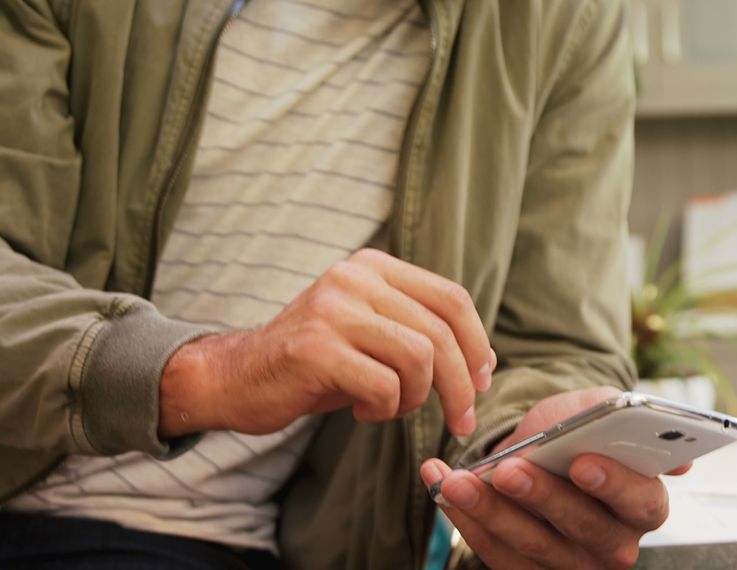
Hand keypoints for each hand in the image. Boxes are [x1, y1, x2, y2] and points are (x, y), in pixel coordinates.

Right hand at [159, 248, 495, 437]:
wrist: (236, 378)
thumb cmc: (317, 363)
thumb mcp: (372, 334)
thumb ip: (421, 333)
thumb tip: (484, 360)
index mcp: (373, 267)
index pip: (452, 298)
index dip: (477, 344)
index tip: (482, 381)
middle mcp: (354, 278)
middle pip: (440, 332)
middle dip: (461, 385)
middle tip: (461, 420)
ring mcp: (333, 309)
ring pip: (418, 358)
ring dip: (415, 398)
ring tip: (388, 406)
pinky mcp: (316, 348)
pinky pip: (384, 386)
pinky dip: (384, 409)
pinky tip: (361, 410)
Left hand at [420, 387, 691, 568]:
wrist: (545, 448)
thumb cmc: (580, 430)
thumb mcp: (601, 410)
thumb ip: (626, 422)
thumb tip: (681, 460)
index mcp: (644, 504)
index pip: (640, 500)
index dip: (613, 483)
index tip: (581, 461)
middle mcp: (614, 544)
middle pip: (580, 526)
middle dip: (540, 496)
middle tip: (509, 469)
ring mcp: (569, 565)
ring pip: (529, 543)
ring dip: (488, 509)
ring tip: (457, 479)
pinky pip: (494, 553)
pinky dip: (464, 518)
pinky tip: (442, 485)